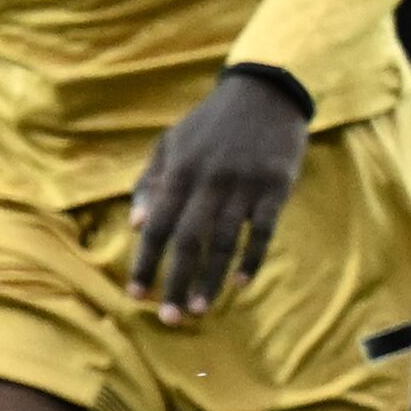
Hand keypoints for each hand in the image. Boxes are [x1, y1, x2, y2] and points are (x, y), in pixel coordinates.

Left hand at [127, 73, 312, 321]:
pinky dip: (251, 258)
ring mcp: (244, 185)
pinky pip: (263, 231)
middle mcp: (208, 181)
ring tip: (200, 309)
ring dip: (211, 280)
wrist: (264, 92)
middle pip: (188, 241)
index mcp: (179, 172)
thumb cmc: (210, 124)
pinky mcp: (275, 186)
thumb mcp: (171, 143)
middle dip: (176, 282)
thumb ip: (151, 182)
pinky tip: (241, 283)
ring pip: (224, 242)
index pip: (157, 226)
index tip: (136, 294)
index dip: (145, 262)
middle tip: (169, 318)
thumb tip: (135, 225)